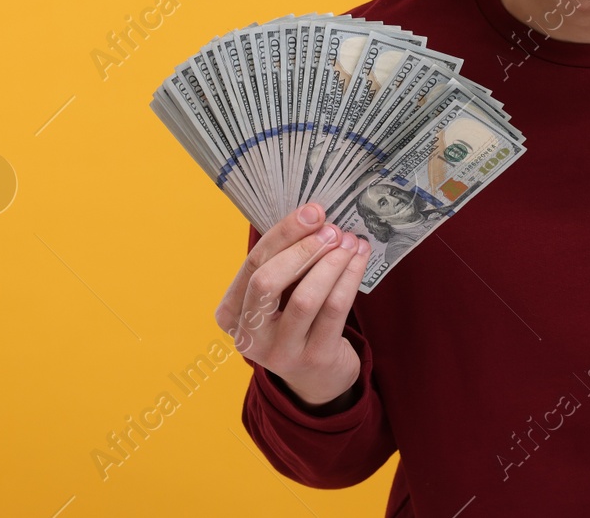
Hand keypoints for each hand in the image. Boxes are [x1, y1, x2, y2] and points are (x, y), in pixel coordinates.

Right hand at [214, 202, 371, 405]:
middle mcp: (248, 335)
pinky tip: (359, 259)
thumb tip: (315, 216)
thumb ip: (286, 261)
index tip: (312, 211)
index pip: (253, 263)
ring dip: (331, 263)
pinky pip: (333, 310)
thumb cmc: (295, 321)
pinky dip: (349, 278)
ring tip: (350, 242)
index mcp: (230, 313)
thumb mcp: (279, 295)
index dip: (283, 234)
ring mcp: (279, 352)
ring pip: (305, 298)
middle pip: (267, 281)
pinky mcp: (313, 358)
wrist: (317, 377)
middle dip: (303, 249)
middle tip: (333, 230)